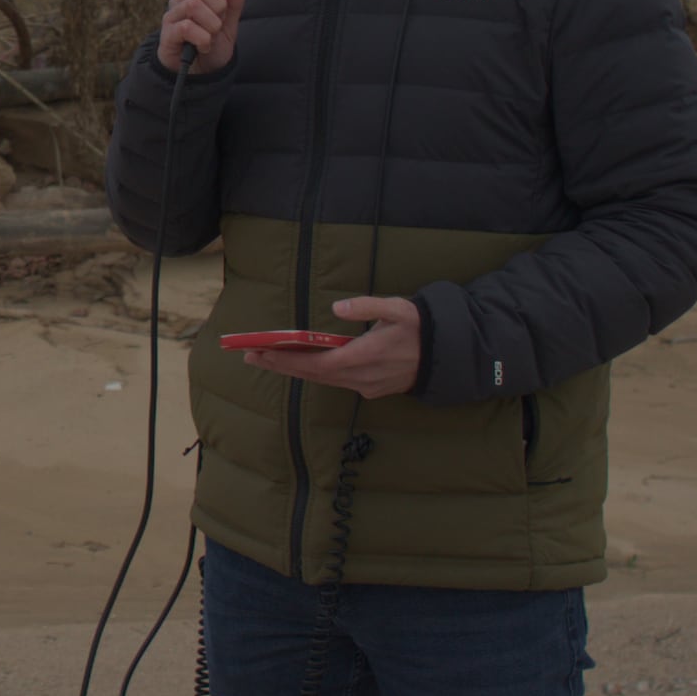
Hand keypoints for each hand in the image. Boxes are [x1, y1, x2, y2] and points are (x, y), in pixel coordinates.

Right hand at [156, 0, 247, 72]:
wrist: (201, 73)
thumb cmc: (213, 42)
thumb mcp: (230, 21)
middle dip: (218, 2)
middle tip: (220, 19)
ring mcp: (172, 15)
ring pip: (194, 4)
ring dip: (212, 23)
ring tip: (213, 35)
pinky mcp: (167, 34)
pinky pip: (186, 27)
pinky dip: (203, 39)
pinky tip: (204, 45)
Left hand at [228, 294, 423, 398]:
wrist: (446, 354)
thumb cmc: (419, 326)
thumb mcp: (397, 308)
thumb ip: (368, 306)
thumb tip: (339, 306)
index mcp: (364, 357)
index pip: (316, 364)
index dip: (286, 361)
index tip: (261, 353)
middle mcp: (362, 377)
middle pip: (313, 375)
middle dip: (280, 366)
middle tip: (250, 356)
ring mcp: (366, 386)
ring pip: (323, 380)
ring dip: (294, 370)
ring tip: (267, 359)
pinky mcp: (371, 389)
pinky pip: (336, 382)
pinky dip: (315, 373)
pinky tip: (299, 364)